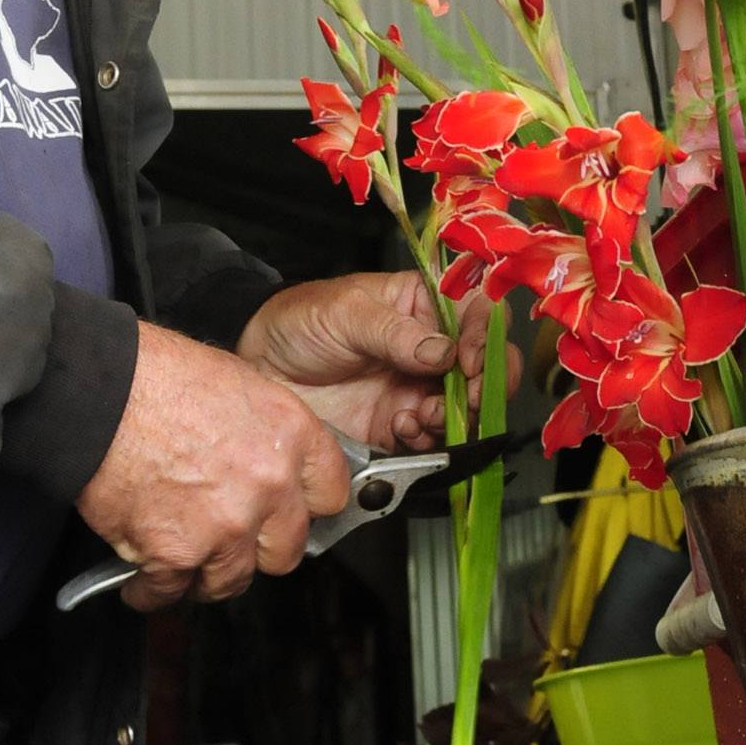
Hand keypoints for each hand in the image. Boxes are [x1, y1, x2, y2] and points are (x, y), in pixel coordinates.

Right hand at [75, 319, 349, 609]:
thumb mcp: (240, 383)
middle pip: (286, 550)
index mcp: (291, 437)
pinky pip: (170, 592)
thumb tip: (266, 459)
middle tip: (236, 538)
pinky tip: (143, 582)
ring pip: (231, 580)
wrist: (101, 390)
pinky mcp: (175, 552)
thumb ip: (264, 433)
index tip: (290, 511)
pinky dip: (152, 591)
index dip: (305, 507)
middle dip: (258, 548)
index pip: (331, 494)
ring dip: (207, 575)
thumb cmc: (158, 376)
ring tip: (188, 562)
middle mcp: (268, 485)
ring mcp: (225, 525)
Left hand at [237, 271, 520, 451]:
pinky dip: (425, 440)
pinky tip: (400, 429)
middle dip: (481, 387)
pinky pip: (431, 439)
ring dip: (452, 418)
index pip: (477, 312)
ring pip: (463, 408)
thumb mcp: (346, 312)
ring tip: (417, 416)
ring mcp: (415, 387)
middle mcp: (430, 347)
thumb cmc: (299, 321)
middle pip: (484, 366)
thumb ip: (395, 332)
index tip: (470, 360)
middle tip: (464, 399)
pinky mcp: (397, 424)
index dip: (485, 336)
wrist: (260, 367)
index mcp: (423, 305)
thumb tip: (444, 352)